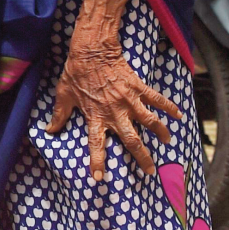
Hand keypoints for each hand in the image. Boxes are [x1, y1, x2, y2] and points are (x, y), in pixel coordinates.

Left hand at [45, 41, 178, 181]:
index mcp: (95, 116)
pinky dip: (169, 107)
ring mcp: (129, 100)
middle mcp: (115, 112)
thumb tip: (49, 130)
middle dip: (142, 157)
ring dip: (160, 133)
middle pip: (132, 140)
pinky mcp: (138, 88)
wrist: (92, 51)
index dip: (97, 162)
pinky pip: (157, 99)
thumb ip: (59, 115)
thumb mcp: (64, 96)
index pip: (96, 145)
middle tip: (150, 171)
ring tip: (167, 142)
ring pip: (150, 122)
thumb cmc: (76, 73)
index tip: (99, 179)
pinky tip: (179, 115)